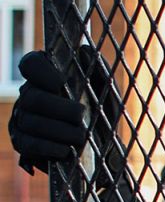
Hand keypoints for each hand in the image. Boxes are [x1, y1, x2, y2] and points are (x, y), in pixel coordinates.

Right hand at [8, 48, 122, 176]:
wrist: (105, 147)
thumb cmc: (102, 111)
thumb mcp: (105, 90)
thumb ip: (97, 70)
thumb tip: (86, 50)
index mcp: (45, 77)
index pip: (31, 64)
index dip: (42, 72)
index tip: (62, 81)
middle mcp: (28, 94)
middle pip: (32, 97)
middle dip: (58, 108)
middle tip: (81, 115)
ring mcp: (22, 118)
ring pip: (30, 121)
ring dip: (58, 131)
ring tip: (80, 137)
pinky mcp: (22, 142)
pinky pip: (27, 144)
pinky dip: (48, 147)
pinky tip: (65, 150)